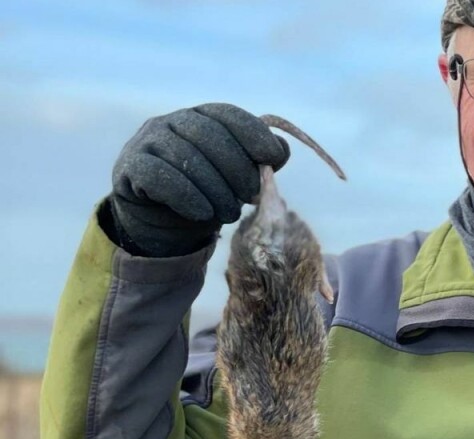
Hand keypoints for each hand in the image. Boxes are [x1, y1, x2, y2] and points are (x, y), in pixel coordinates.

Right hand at [109, 103, 289, 256]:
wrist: (163, 223)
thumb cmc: (206, 194)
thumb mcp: (236, 179)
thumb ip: (259, 163)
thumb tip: (280, 150)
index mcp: (202, 117)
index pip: (230, 115)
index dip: (254, 134)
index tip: (273, 158)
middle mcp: (172, 122)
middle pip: (210, 135)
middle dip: (237, 169)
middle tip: (249, 197)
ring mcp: (147, 141)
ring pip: (186, 157)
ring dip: (215, 190)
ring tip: (229, 214)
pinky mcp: (129, 167)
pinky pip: (158, 176)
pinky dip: (186, 196)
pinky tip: (202, 213)